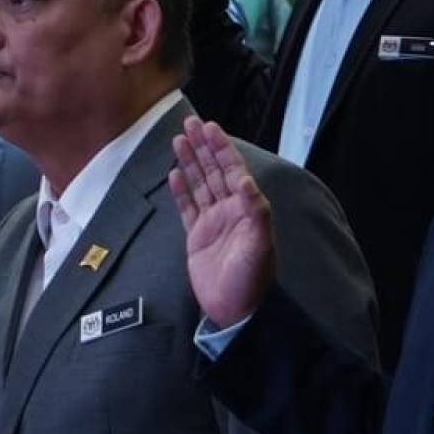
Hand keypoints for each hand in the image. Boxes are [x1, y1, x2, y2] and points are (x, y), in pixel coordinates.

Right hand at [168, 115, 275, 329]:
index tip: (210, 127)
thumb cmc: (252, 279)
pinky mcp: (197, 238)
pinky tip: (174, 174)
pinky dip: (180, 190)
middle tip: (189, 122)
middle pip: (214, 171)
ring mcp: (212, 223)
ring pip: (199, 184)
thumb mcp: (260, 245)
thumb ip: (255, 211)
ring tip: (178, 140)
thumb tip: (244, 180)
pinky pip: (187, 208)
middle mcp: (230, 211)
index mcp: (246, 208)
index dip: (221, 147)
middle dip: (203, 146)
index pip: (232, 169)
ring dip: (190, 162)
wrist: (235, 310)